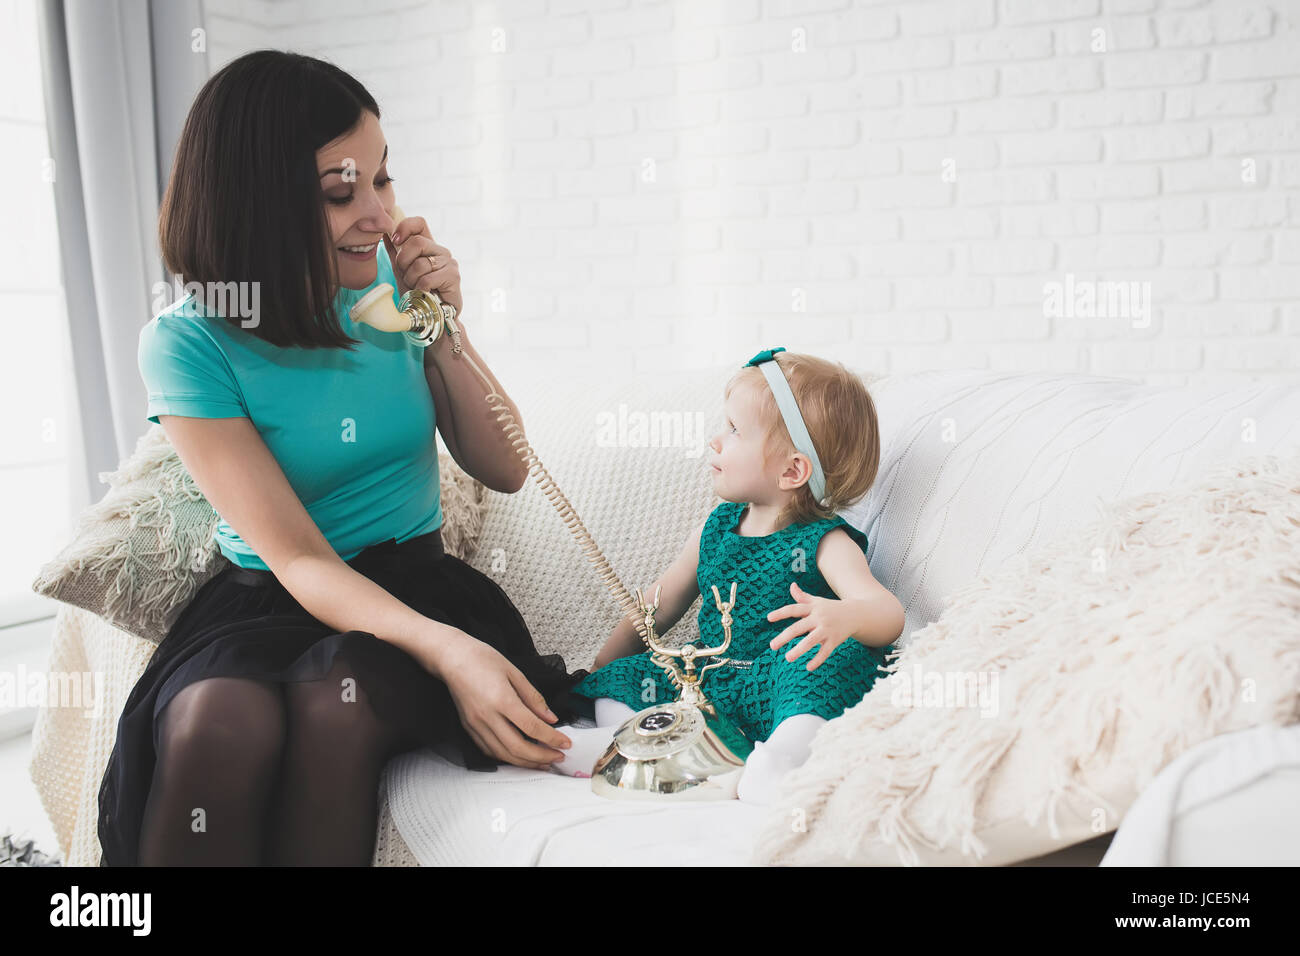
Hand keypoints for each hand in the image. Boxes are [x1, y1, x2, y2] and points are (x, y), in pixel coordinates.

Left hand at [382, 214, 462, 316]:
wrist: (432, 317)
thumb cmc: (418, 294)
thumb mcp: (402, 271)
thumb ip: (395, 253)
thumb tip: (384, 234)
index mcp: (428, 246)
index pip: (419, 223)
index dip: (405, 227)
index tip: (395, 240)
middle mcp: (440, 251)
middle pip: (416, 242)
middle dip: (403, 261)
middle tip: (406, 276)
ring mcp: (448, 262)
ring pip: (420, 264)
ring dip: (412, 280)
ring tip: (417, 289)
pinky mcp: (453, 276)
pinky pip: (427, 279)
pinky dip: (420, 290)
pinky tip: (425, 295)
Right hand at [416, 625, 571, 769]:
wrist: (452, 658)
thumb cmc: (482, 659)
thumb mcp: (515, 672)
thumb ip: (534, 698)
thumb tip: (551, 718)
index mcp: (502, 699)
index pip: (532, 727)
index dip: (552, 739)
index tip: (565, 743)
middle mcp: (487, 716)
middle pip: (518, 748)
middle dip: (541, 757)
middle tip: (558, 757)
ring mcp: (475, 725)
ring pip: (503, 754)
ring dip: (525, 762)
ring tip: (543, 762)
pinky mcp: (469, 729)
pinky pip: (489, 751)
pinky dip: (507, 758)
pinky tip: (519, 757)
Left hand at [766, 581, 856, 671]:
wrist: (855, 614)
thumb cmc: (831, 608)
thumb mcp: (817, 601)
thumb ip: (803, 596)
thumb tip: (792, 585)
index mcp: (812, 608)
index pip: (794, 609)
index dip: (781, 613)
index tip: (768, 618)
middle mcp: (818, 618)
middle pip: (798, 627)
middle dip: (784, 637)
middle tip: (772, 646)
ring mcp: (826, 630)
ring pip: (810, 641)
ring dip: (799, 650)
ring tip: (788, 658)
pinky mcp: (834, 640)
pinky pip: (825, 652)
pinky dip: (817, 660)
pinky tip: (808, 667)